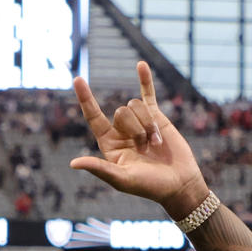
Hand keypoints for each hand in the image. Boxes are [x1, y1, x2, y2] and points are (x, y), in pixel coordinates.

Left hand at [70, 62, 208, 219]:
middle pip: (121, 112)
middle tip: (145, 149)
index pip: (93, 117)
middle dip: (136, 128)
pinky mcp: (156, 117)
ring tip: (156, 144)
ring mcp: (138, 123)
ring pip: (137, 106)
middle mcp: (121, 132)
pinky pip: (148, 95)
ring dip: (148, 125)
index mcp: (109, 145)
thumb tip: (73, 163)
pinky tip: (141, 65)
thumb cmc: (148, 186)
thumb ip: (99, 169)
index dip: (85, 99)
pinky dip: (145, 80)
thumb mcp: (121, 179)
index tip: (77, 79)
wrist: (178, 183)